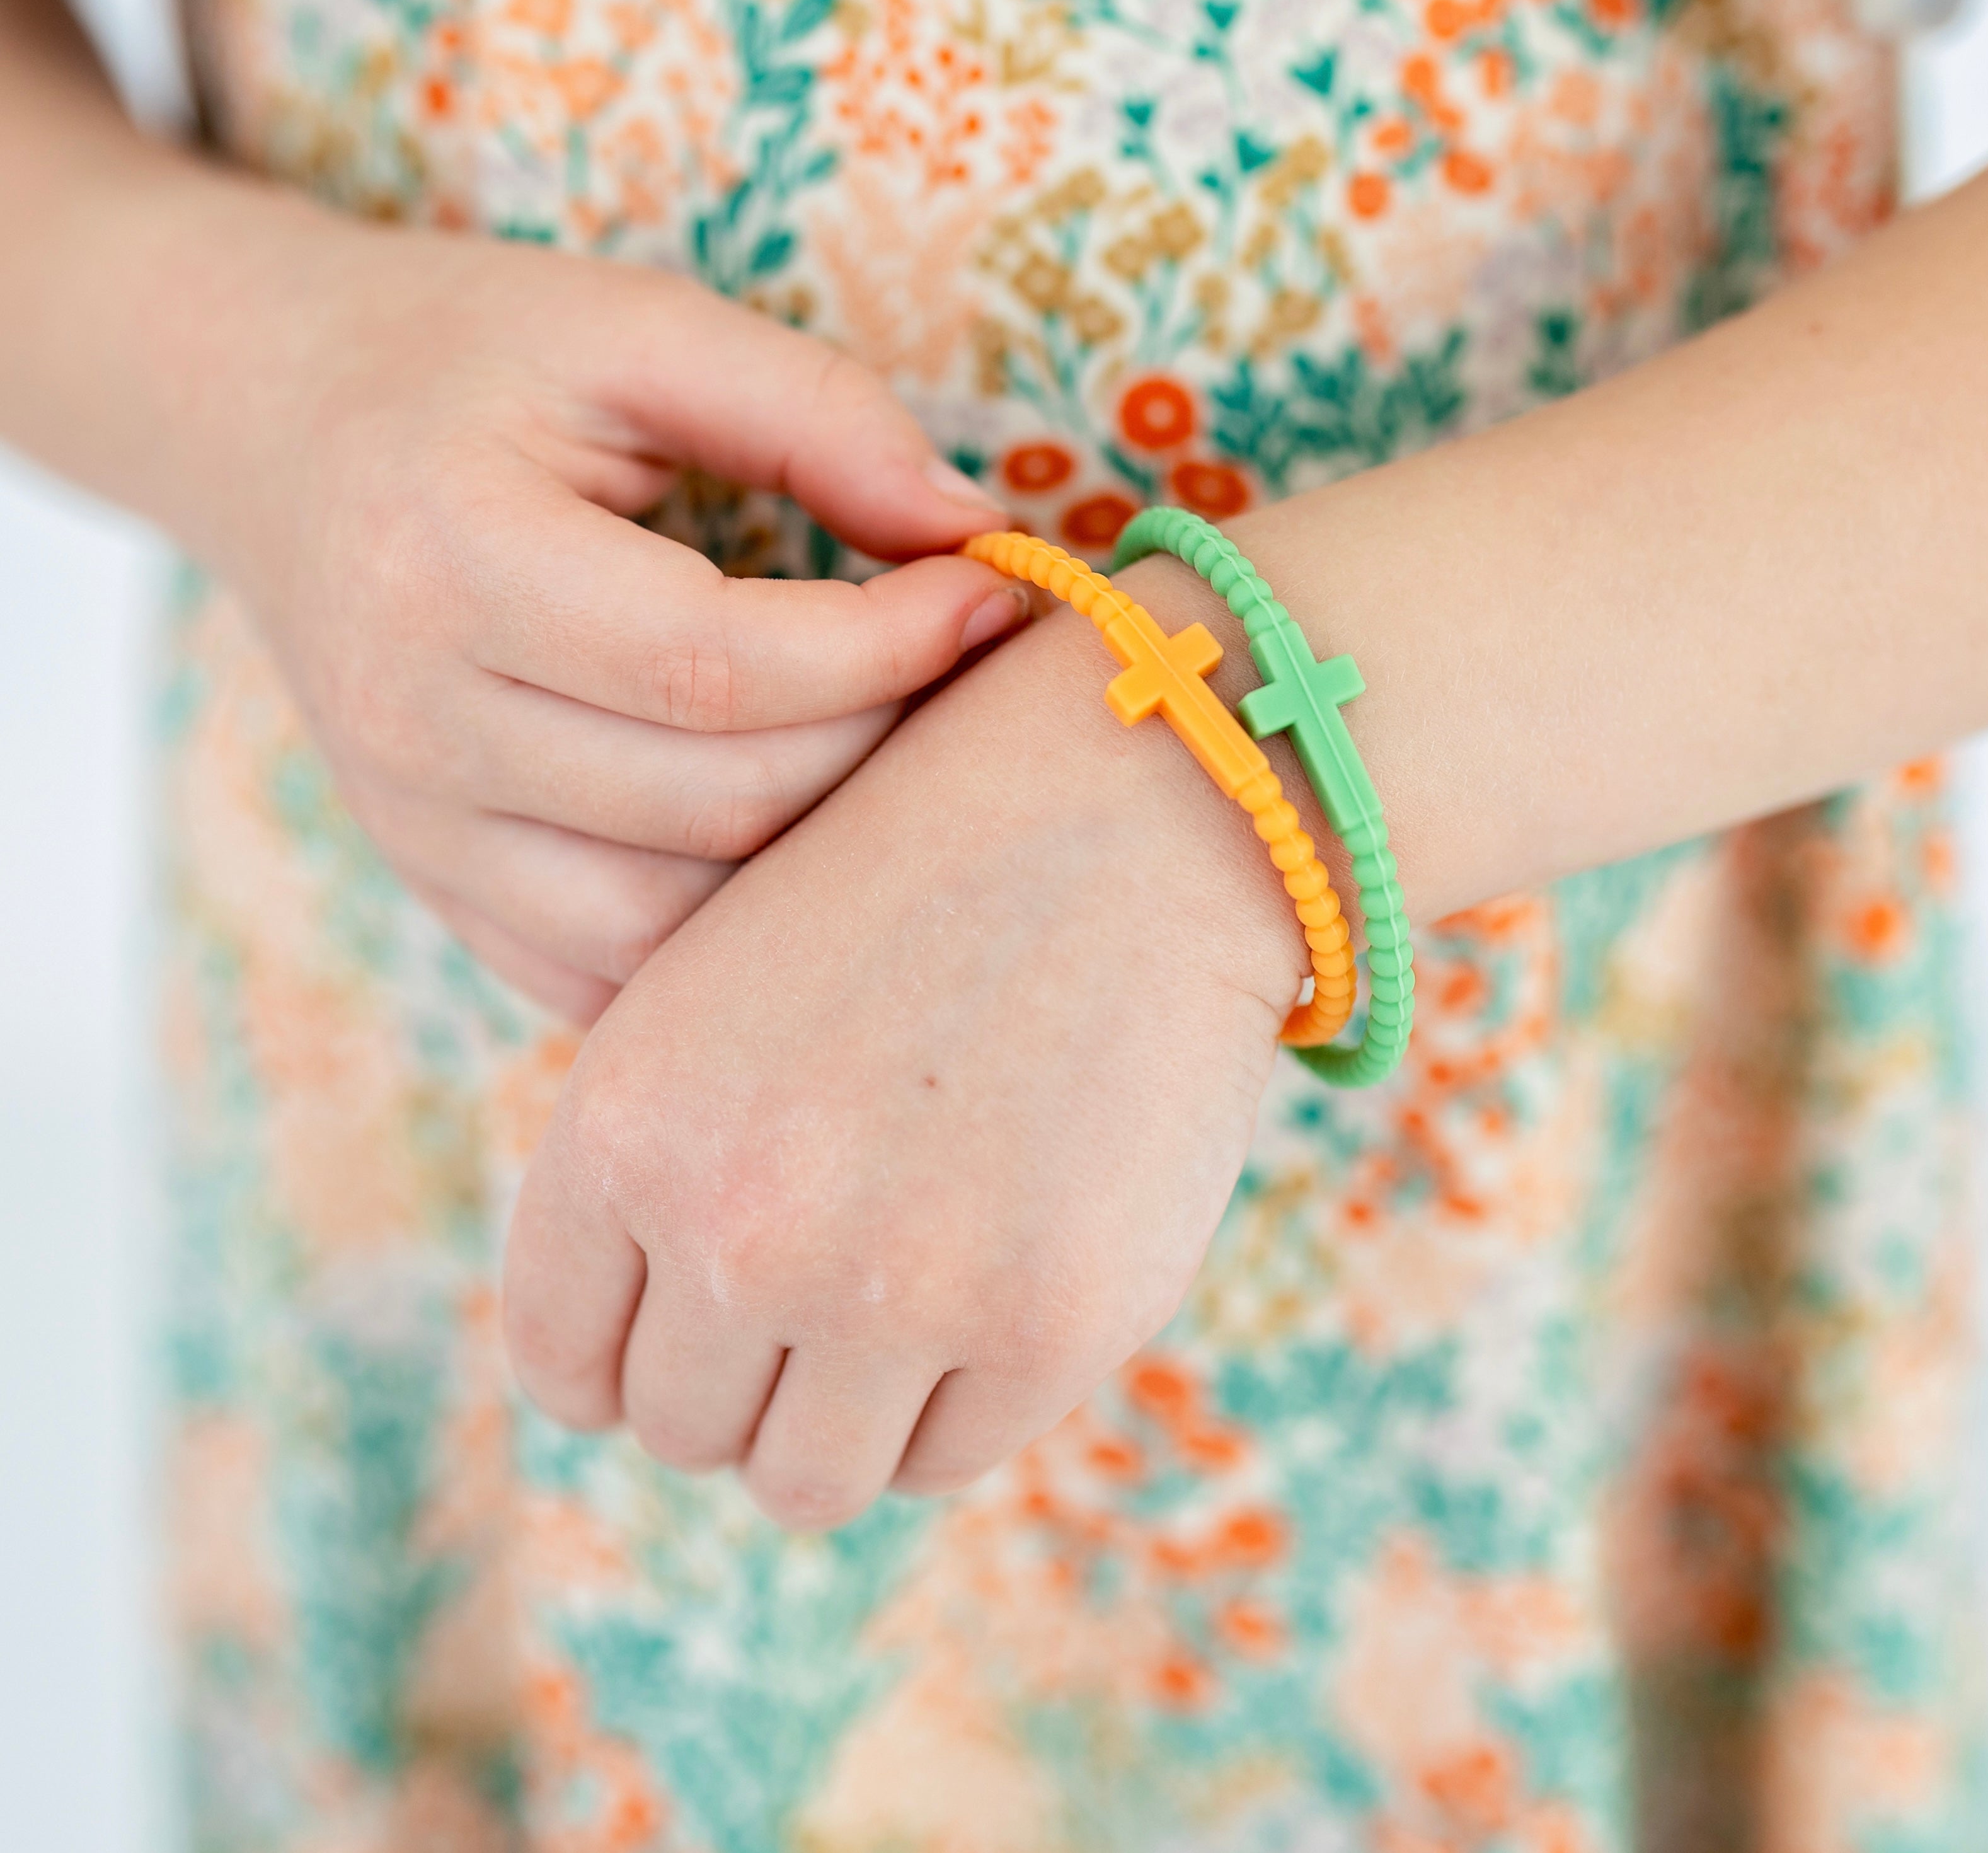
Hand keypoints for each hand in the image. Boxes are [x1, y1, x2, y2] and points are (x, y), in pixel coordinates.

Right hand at [186, 211, 1021, 1020]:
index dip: (890, 645)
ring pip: (674, 922)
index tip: (991, 590)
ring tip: (886, 742)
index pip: (715, 666)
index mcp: (445, 556)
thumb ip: (817, 413)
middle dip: (883, 741)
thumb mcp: (636, 325)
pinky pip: (610, 976)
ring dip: (819, 850)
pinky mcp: (437, 886)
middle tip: (960, 663)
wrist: (272, 431)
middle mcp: (410, 721)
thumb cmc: (467, 359)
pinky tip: (791, 831)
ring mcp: (415, 828)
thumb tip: (977, 532)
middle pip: (717, 801)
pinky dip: (725, 933)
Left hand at [502, 559, 1313, 1526]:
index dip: (623, 1363)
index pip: (563, 1360)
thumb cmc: (923, 883)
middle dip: (746, 1379)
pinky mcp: (1049, 1323)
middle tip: (830, 1291)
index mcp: (627, 1123)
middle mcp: (737, 1222)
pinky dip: (964, 1395)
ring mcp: (895, 1285)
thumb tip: (644, 1362)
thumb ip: (663, 1168)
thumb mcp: (718, 987)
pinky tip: (1004, 1272)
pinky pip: (949, 1456)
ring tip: (908, 1305)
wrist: (1130, 802)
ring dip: (844, 1415)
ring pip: (805, 1480)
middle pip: (684, 1431)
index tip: (692, 1332)